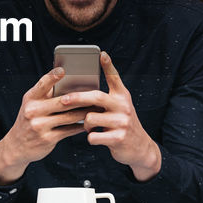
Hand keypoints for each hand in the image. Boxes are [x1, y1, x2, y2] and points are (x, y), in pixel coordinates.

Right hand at [0, 67, 90, 184]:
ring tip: (97, 108)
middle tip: (97, 93)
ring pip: (68, 117)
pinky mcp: (47, 139)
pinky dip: (80, 126)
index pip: (42, 84)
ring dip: (85, 112)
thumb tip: (71, 82)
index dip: (52, 77)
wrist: (16, 146)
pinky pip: (69, 130)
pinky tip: (88, 123)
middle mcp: (33, 111)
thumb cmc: (30, 120)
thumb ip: (47, 95)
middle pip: (62, 102)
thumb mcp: (32, 105)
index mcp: (30, 98)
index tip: (63, 70)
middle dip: (81, 98)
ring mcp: (39, 126)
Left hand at [58, 52, 160, 180]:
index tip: (102, 54)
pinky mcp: (119, 138)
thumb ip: (105, 100)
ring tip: (90, 127)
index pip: (115, 78)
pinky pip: (93, 136)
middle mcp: (124, 106)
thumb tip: (79, 95)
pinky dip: (90, 138)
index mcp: (122, 96)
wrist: (140, 147)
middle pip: (96, 97)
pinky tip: (96, 137)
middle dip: (77, 98)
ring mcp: (122, 122)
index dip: (108, 66)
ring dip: (85, 124)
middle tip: (63, 100)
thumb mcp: (119, 108)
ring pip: (90, 118)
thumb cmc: (122, 124)